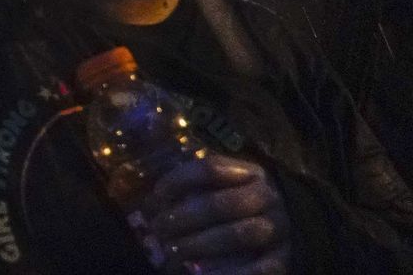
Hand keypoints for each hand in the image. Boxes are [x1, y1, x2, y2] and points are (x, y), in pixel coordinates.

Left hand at [143, 155, 289, 274]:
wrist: (277, 237)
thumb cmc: (234, 212)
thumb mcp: (217, 191)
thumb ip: (190, 192)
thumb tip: (150, 205)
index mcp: (250, 174)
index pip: (211, 168)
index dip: (179, 180)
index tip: (157, 194)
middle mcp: (268, 198)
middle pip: (222, 204)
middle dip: (184, 218)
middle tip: (158, 229)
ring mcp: (279, 230)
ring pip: (238, 235)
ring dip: (200, 244)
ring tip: (173, 251)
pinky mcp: (283, 261)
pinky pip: (258, 270)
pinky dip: (226, 273)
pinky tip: (199, 274)